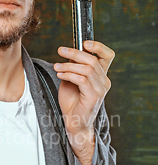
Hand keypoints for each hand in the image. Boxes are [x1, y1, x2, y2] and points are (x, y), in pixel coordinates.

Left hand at [54, 40, 114, 164]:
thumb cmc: (72, 102)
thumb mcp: (71, 79)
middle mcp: (104, 81)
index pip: (108, 55)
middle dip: (75, 52)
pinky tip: (60, 74)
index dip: (98, 46)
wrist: (73, 122)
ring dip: (68, 65)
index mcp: (101, 75)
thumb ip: (73, 67)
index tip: (83, 42)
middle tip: (61, 50)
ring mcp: (100, 89)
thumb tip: (68, 53)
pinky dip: (69, 74)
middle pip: (93, 60)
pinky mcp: (94, 96)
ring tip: (57, 66)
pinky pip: (82, 80)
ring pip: (87, 69)